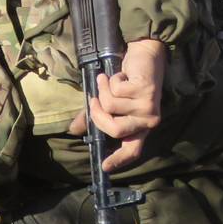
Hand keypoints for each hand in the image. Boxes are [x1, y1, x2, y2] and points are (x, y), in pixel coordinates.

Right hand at [67, 37, 166, 170]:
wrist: (144, 56)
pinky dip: (110, 79)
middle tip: (94, 100)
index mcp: (140, 127)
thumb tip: (73, 130)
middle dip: (97, 113)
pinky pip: (115, 90)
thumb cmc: (126, 81)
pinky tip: (120, 75)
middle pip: (115, 129)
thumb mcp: (109, 100)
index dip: (118, 159)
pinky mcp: (145, 91)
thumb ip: (93, 116)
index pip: (132, 150)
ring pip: (111, 106)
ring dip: (103, 89)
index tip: (105, 167)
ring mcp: (148, 107)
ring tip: (109, 81)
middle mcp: (147, 121)